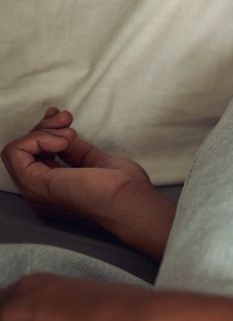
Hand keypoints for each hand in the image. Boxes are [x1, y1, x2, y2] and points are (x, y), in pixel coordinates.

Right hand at [1, 107, 153, 233]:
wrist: (130, 202)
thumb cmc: (123, 189)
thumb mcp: (96, 162)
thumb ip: (76, 151)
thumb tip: (64, 134)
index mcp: (55, 190)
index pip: (37, 156)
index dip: (47, 133)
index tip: (66, 119)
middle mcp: (40, 193)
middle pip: (26, 152)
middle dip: (44, 127)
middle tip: (67, 119)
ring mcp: (35, 191)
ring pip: (18, 150)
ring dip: (43, 131)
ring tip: (70, 133)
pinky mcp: (34, 185)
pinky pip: (15, 152)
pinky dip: (36, 139)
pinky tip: (62, 141)